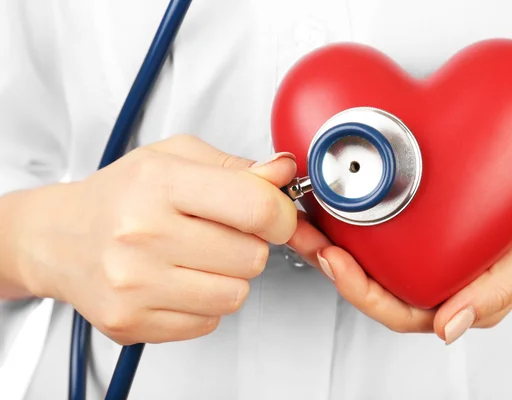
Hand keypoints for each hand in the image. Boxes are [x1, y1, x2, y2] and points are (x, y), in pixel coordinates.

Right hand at [8, 134, 297, 344]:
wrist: (60, 238)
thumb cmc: (120, 195)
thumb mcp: (175, 157)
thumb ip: (235, 166)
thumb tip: (284, 174)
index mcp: (160, 183)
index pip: (255, 207)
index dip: (281, 214)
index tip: (276, 216)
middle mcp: (143, 234)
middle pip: (252, 257)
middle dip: (250, 245)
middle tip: (221, 234)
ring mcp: (134, 284)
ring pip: (235, 295)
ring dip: (229, 277)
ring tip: (198, 258)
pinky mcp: (130, 322)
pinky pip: (207, 322)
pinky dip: (204, 303)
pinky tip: (178, 281)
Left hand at [288, 168, 511, 341]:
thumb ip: (497, 293)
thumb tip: (449, 327)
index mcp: (449, 297)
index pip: (394, 309)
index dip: (358, 290)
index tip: (333, 260)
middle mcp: (426, 279)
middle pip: (368, 283)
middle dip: (328, 261)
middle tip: (302, 234)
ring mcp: (416, 254)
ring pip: (365, 258)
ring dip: (329, 238)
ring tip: (303, 216)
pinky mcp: (412, 226)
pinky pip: (375, 230)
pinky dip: (347, 218)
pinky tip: (329, 200)